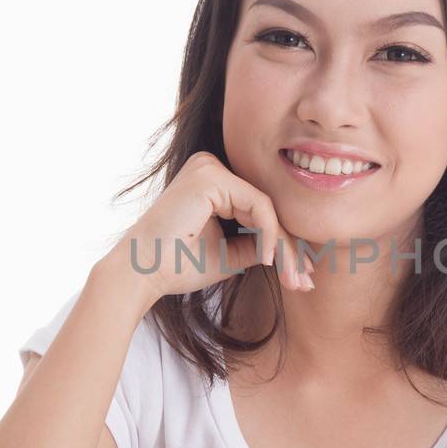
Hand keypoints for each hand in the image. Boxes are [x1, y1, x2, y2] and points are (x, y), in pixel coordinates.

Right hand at [102, 150, 313, 304]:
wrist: (142, 273)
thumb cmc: (177, 265)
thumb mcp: (230, 253)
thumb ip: (258, 243)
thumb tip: (294, 246)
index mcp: (211, 182)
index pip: (259, 210)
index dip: (284, 243)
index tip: (301, 275)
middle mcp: (210, 167)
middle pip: (266, 208)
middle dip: (290, 248)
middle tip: (305, 281)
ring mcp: (210, 168)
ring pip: (267, 208)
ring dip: (285, 246)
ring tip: (294, 278)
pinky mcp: (211, 177)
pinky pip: (258, 205)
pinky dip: (269, 233)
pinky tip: (270, 259)